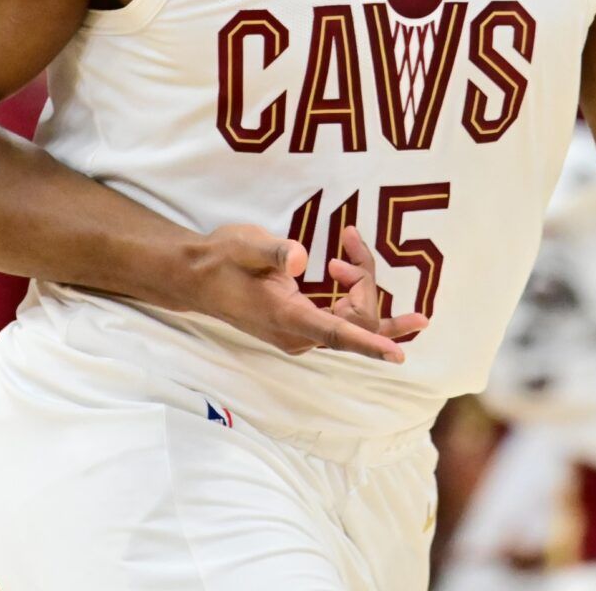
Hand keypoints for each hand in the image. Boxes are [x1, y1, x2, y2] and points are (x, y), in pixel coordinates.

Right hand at [185, 224, 428, 362]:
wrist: (199, 277)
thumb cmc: (223, 258)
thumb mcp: (246, 244)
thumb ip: (273, 251)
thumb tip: (299, 257)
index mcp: (287, 317)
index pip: (337, 334)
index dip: (370, 344)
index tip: (397, 355)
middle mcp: (298, 334)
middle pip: (356, 319)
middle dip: (364, 280)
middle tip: (348, 239)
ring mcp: (301, 334)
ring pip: (353, 319)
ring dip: (361, 283)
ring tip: (349, 244)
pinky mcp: (303, 326)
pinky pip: (344, 321)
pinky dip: (358, 296)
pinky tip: (362, 275)